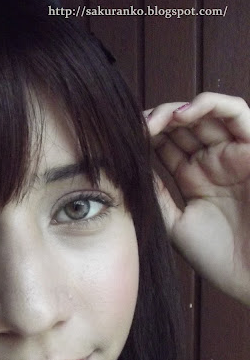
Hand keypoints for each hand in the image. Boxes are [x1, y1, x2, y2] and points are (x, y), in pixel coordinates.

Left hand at [145, 92, 249, 306]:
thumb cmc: (217, 256)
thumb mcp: (175, 224)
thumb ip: (157, 195)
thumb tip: (129, 170)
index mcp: (193, 178)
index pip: (165, 144)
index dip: (143, 136)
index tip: (121, 139)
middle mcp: (213, 161)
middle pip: (180, 125)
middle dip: (155, 120)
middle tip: (134, 126)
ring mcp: (233, 153)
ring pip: (204, 113)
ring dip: (175, 110)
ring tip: (155, 121)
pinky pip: (237, 111)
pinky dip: (210, 104)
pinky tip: (183, 114)